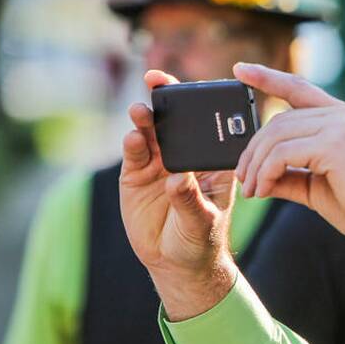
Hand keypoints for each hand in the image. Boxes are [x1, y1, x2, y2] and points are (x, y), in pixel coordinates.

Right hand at [119, 69, 238, 319]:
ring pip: (152, 131)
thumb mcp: (201, 222)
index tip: (195, 88)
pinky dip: (132, 143)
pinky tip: (132, 137)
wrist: (176, 263)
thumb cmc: (200, 239)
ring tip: (140, 111)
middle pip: (176, 118)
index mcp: (212, 158)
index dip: (200, 102)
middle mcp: (185, 154)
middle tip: (157, 81)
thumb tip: (176, 180)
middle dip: (166, 97)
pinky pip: (134, 153)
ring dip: (146, 118)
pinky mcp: (136, 174)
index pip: (208, 124)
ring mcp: (159, 162)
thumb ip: (190, 201)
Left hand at [234, 63, 344, 248]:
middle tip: (244, 180)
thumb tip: (256, 176)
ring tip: (252, 191)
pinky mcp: (335, 144)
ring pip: (276, 135)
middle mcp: (343, 114)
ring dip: (255, 165)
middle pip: (278, 119)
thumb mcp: (319, 188)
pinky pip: (282, 153)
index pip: (299, 88)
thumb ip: (289, 176)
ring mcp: (341, 126)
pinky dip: (265, 172)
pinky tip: (262, 192)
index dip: (267, 77)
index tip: (240, 69)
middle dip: (253, 150)